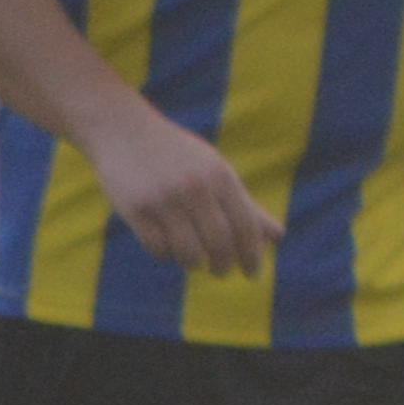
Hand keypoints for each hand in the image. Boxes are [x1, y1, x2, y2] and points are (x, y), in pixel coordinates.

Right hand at [85, 109, 274, 274]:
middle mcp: (195, 188)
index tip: (252, 274)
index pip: (246, 227)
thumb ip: (247, 206)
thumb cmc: (180, 156)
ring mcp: (163, 199)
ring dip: (194, 263)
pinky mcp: (135, 208)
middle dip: (224, 265)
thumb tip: (279, 236)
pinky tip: (169, 250)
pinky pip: (158, 248)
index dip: (252, 255)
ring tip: (195, 262)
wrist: (124, 131)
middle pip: (220, 244)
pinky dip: (167, 255)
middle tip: (222, 272)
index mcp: (220, 178)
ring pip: (188, 252)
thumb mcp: (217, 172)